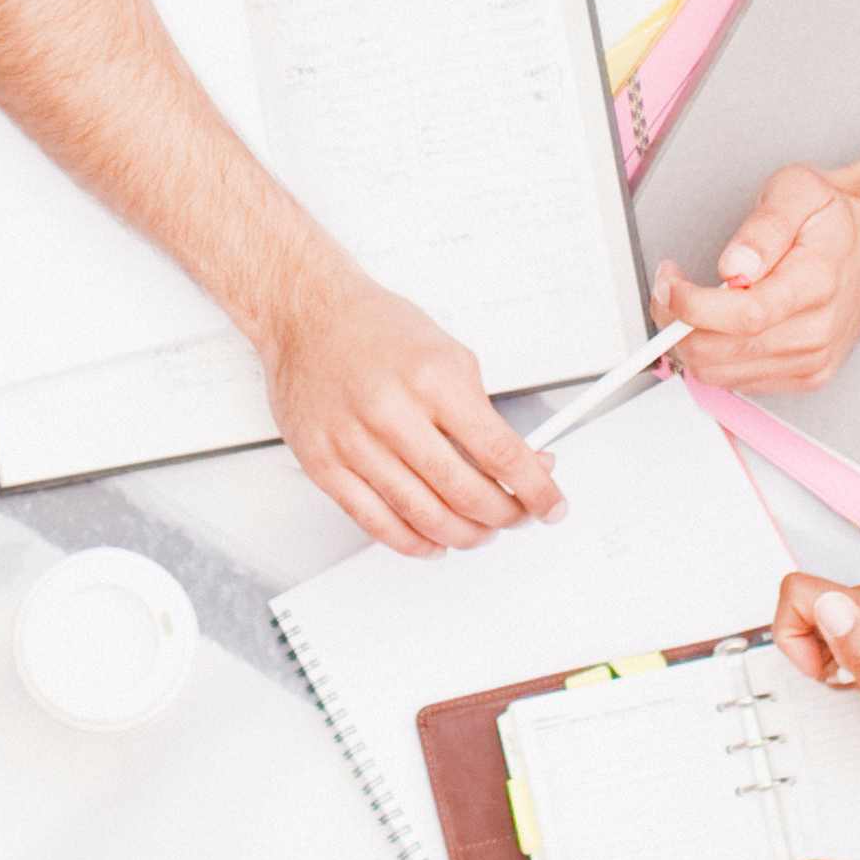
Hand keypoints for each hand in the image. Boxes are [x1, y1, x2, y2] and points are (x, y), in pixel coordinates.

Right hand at [254, 256, 555, 555]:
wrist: (308, 317)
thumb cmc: (377, 330)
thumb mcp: (450, 356)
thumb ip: (485, 413)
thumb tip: (524, 460)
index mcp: (433, 380)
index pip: (500, 452)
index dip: (534, 488)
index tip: (551, 504)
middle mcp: (393, 413)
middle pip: (465, 492)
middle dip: (503, 516)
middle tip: (517, 517)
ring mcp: (355, 443)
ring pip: (423, 516)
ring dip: (463, 534)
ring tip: (480, 531)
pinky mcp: (325, 466)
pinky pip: (376, 523)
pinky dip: (413, 542)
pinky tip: (433, 540)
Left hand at [655, 160, 859, 392]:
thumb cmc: (834, 219)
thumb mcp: (797, 192)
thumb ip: (764, 226)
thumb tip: (735, 266)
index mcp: (816, 284)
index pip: (744, 315)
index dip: (692, 305)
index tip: (670, 284)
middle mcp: (818, 331)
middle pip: (724, 352)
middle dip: (678, 323)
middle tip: (670, 289)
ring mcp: (814, 359)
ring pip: (722, 374)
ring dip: (691, 342)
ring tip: (692, 304)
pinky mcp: (808, 376)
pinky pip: (739, 382)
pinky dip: (714, 357)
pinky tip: (719, 326)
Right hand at [768, 571, 859, 791]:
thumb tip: (831, 609)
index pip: (801, 591)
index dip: (795, 636)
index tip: (822, 670)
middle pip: (815, 600)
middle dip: (816, 646)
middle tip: (851, 682)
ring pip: (833, 609)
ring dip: (836, 649)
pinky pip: (856, 615)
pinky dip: (855, 645)